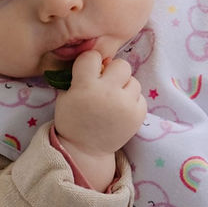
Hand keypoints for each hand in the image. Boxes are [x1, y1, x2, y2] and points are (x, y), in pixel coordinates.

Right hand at [53, 50, 146, 173]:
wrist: (86, 150)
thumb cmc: (73, 119)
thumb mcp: (66, 96)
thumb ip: (80, 76)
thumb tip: (100, 61)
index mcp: (85, 86)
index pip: (93, 56)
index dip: (91, 62)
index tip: (90, 71)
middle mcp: (108, 93)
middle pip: (121, 65)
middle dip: (114, 72)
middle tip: (107, 83)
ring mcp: (126, 105)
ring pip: (134, 81)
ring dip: (124, 87)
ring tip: (114, 99)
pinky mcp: (138, 116)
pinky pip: (140, 97)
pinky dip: (132, 101)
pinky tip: (121, 110)